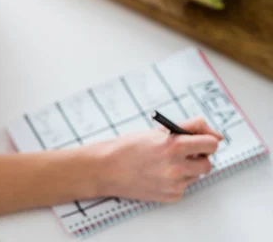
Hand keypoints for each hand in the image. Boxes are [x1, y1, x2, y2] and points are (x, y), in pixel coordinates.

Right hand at [95, 116, 223, 203]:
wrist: (109, 168)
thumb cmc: (132, 146)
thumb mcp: (160, 130)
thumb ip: (190, 128)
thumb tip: (217, 135)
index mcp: (174, 146)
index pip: (211, 144)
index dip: (208, 140)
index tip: (203, 140)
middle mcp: (176, 167)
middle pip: (208, 163)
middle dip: (200, 156)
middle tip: (186, 151)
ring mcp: (174, 185)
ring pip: (197, 175)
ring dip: (189, 167)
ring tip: (168, 161)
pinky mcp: (171, 197)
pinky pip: (185, 186)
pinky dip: (178, 179)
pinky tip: (162, 173)